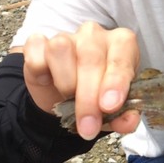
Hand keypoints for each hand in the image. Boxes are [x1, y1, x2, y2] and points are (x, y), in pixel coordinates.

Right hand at [13, 21, 140, 139]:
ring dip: (65, 82)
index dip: (116, 82)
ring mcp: (66, 36)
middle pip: (91, 58)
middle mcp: (95, 36)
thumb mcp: (114, 111)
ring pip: (62, 49)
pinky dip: (39, 70)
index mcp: (122, 45)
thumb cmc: (96, 98)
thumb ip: (124, 116)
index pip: (122, 58)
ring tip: (69, 98)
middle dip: (88, 98)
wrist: (63, 101)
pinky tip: (47, 81)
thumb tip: (127, 123)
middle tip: (87, 126)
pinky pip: (36, 52)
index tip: (110, 106)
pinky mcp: (38, 43)